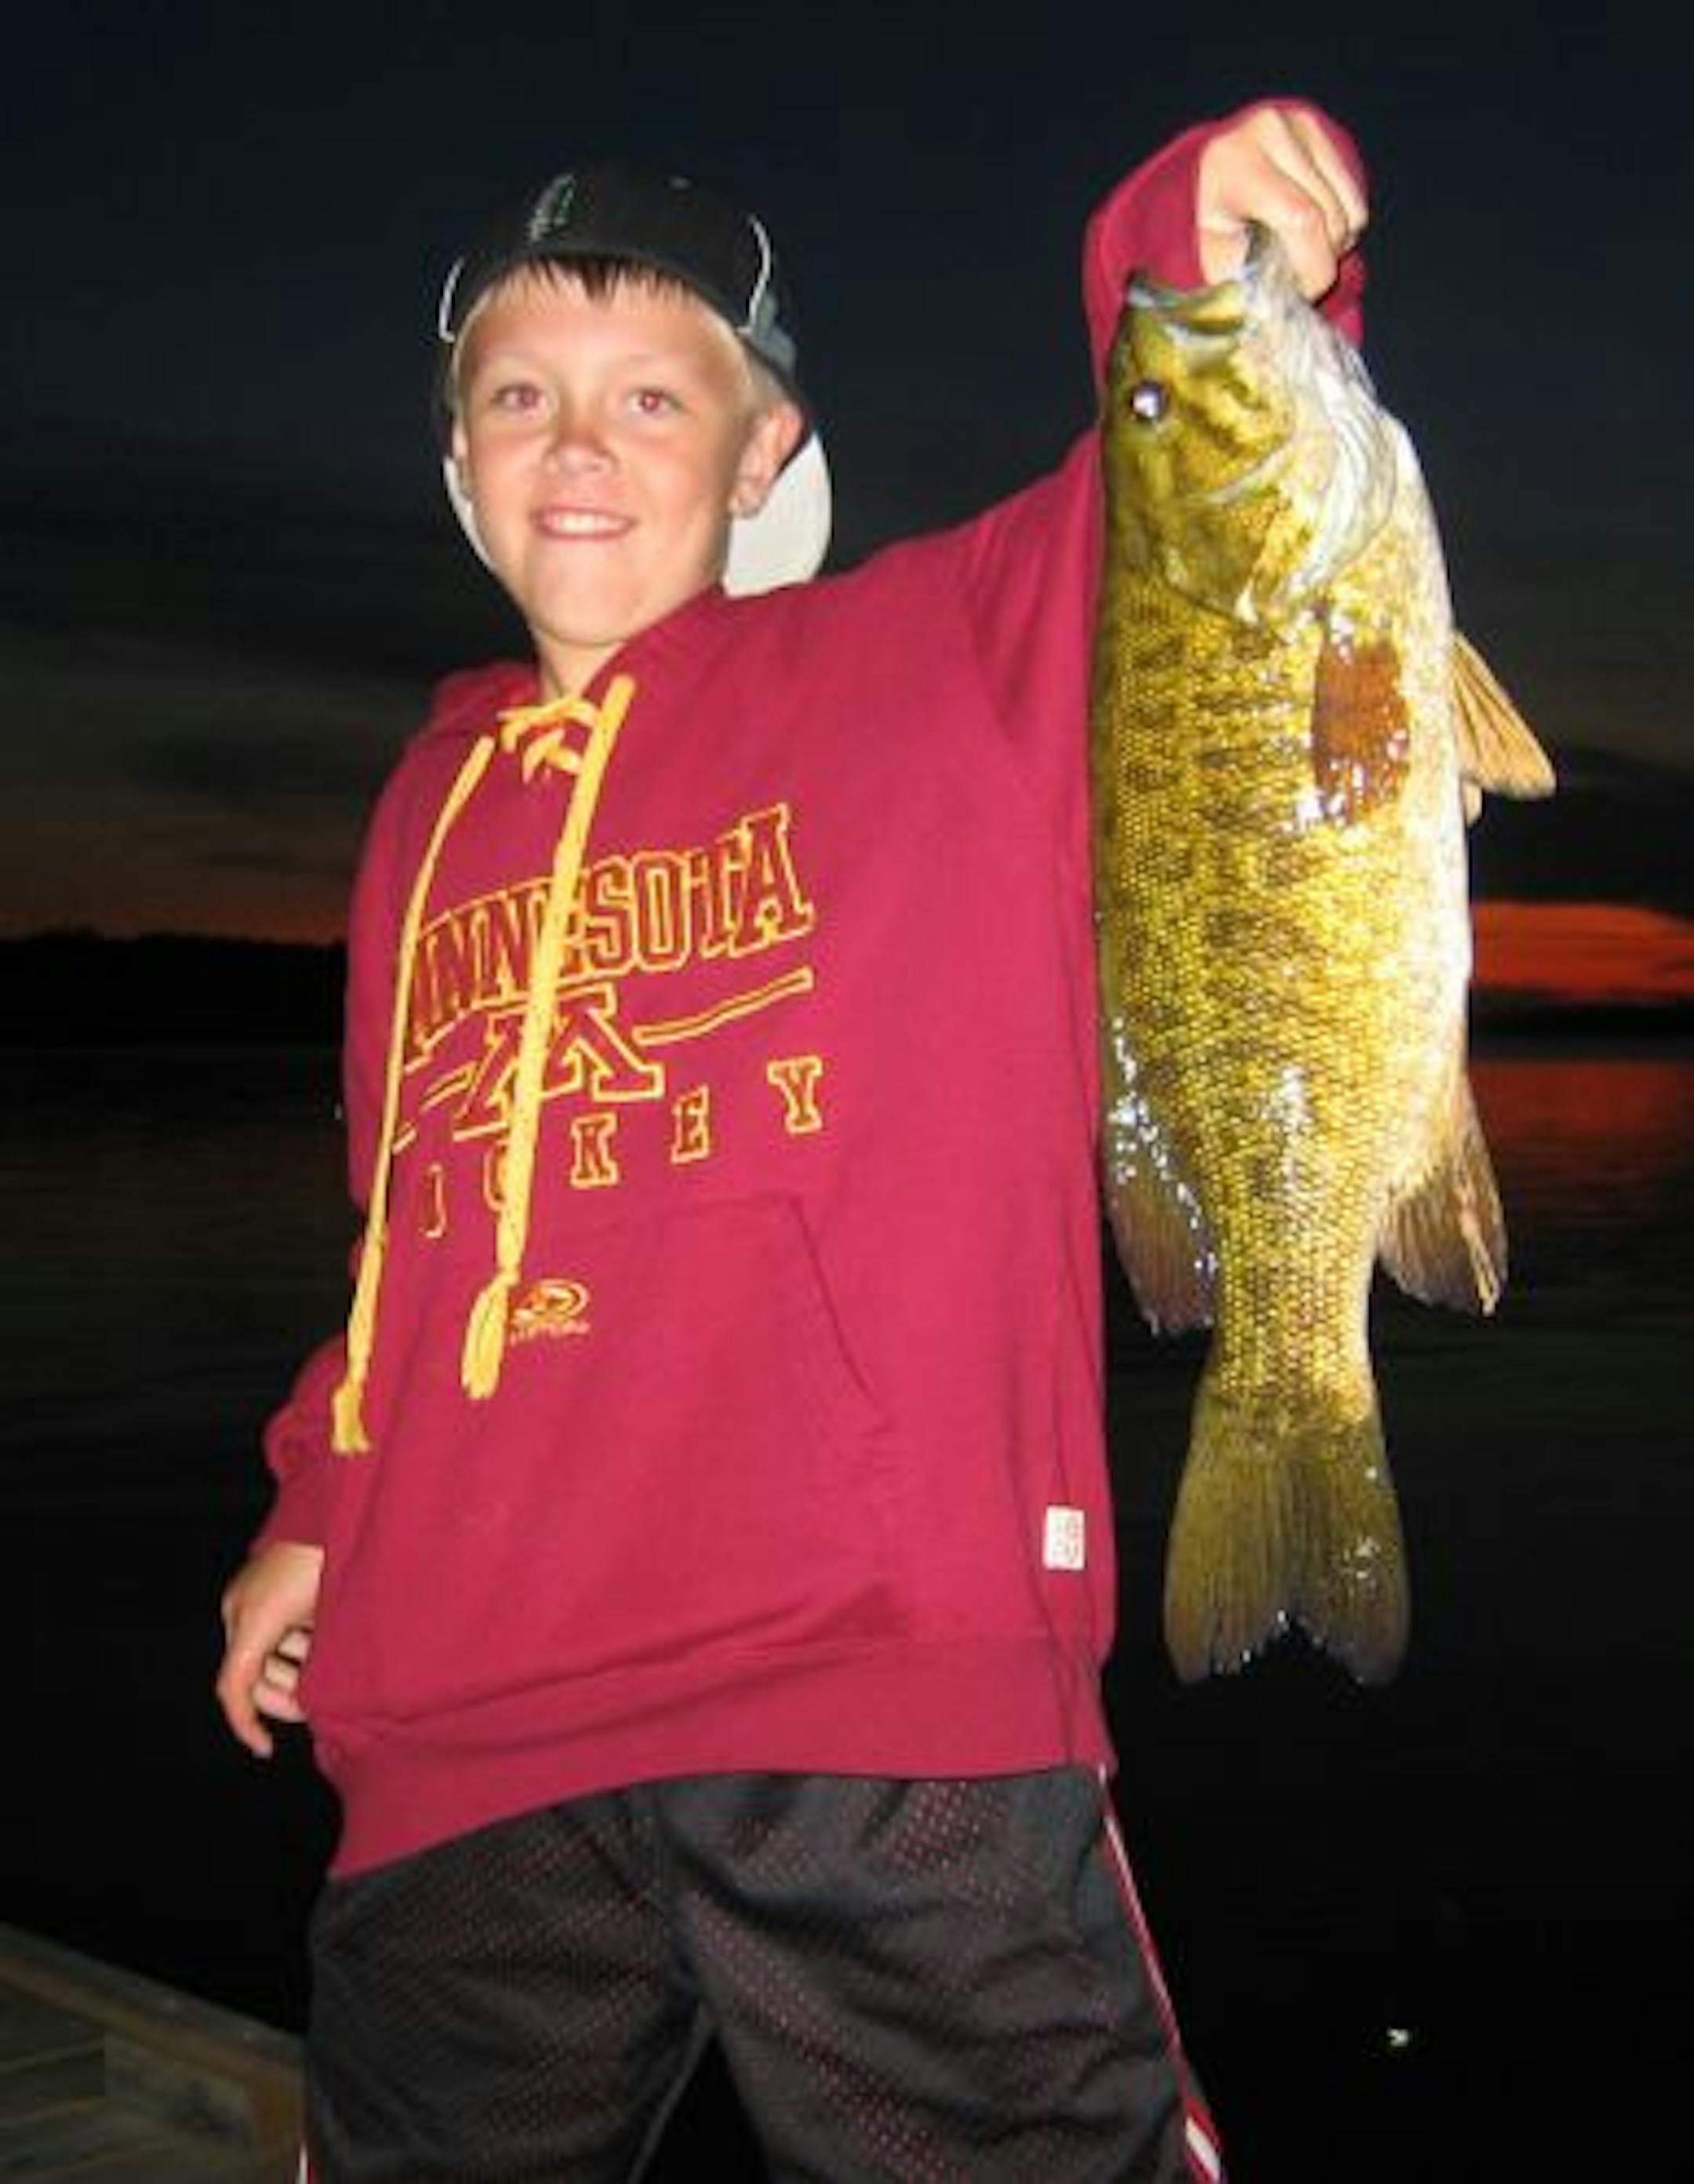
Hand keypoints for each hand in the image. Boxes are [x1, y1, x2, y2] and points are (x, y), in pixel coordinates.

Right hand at [216, 1540, 324, 1757]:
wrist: (336, 1502)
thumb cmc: (339, 1556)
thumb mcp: (334, 1616)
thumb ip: (318, 1662)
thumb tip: (311, 1703)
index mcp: (255, 1619)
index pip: (233, 1689)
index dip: (246, 1725)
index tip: (266, 1749)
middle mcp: (240, 1609)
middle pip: (248, 1677)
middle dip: (281, 1696)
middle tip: (317, 1705)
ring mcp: (246, 1597)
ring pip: (260, 1656)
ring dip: (291, 1669)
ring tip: (327, 1661)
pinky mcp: (259, 1589)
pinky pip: (269, 1632)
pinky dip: (292, 1646)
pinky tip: (322, 1640)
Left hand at [1197, 103, 1366, 296]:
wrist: (1211, 172)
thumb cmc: (1214, 221)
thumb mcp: (1213, 254)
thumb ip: (1244, 278)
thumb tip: (1278, 304)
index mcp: (1235, 163)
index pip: (1301, 219)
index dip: (1312, 265)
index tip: (1303, 291)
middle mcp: (1268, 131)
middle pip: (1329, 216)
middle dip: (1322, 261)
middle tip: (1298, 277)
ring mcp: (1298, 123)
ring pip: (1347, 209)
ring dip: (1335, 245)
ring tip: (1300, 249)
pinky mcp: (1320, 128)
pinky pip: (1355, 197)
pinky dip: (1343, 225)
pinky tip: (1314, 226)